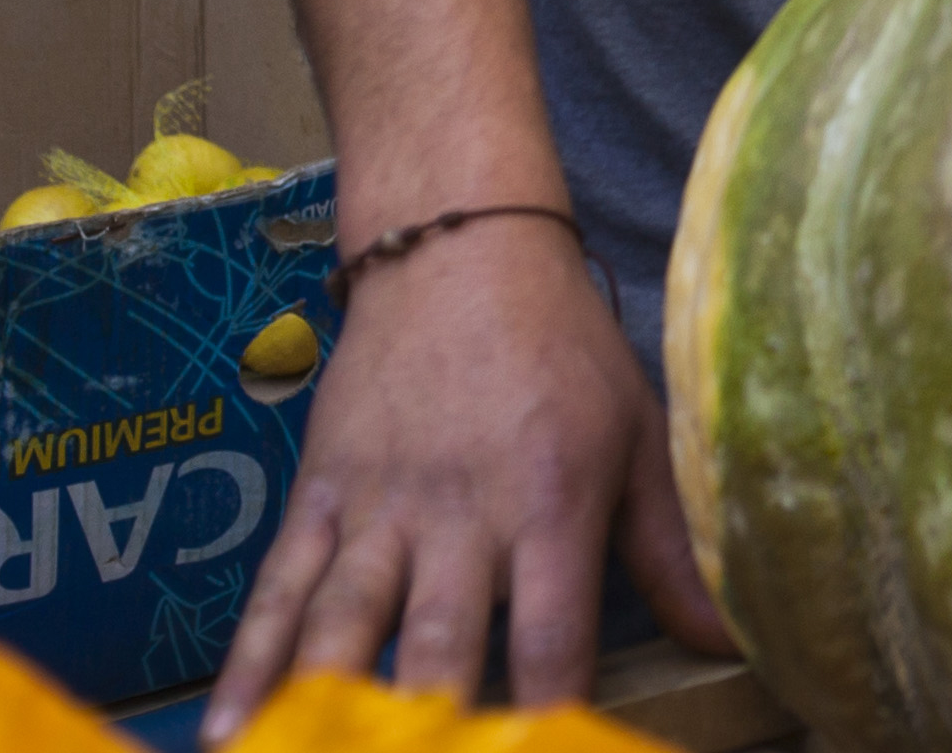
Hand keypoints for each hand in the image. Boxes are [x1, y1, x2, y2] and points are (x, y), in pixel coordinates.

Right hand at [203, 214, 724, 733]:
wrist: (460, 248)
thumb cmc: (564, 348)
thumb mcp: (637, 433)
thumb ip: (669, 548)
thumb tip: (726, 642)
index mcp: (551, 501)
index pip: (556, 637)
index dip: (551, 716)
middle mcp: (462, 512)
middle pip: (442, 644)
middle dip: (431, 726)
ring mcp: (380, 506)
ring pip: (347, 624)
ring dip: (326, 703)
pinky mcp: (319, 493)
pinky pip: (279, 587)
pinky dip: (249, 661)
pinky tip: (225, 727)